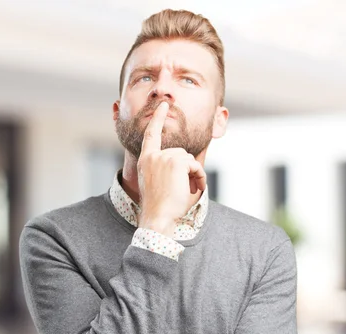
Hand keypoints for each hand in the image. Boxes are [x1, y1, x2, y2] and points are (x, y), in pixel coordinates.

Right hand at [137, 100, 206, 236]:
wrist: (158, 217)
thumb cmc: (160, 206)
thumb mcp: (159, 183)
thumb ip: (168, 169)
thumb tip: (189, 162)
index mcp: (146, 160)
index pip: (151, 135)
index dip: (157, 118)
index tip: (163, 105)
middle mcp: (153, 156)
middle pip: (179, 153)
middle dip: (187, 169)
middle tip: (188, 187)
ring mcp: (164, 158)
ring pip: (188, 160)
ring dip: (194, 175)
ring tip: (190, 190)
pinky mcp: (177, 162)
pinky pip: (195, 166)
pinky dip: (199, 177)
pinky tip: (194, 189)